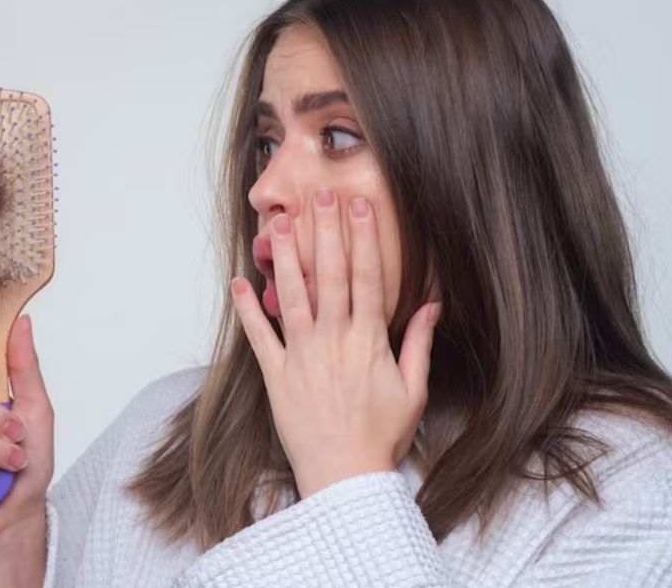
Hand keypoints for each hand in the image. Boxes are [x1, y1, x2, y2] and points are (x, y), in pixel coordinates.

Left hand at [230, 189, 440, 498]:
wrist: (345, 476)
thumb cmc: (381, 436)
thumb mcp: (414, 390)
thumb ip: (419, 344)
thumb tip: (433, 306)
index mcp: (369, 340)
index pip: (367, 277)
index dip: (363, 239)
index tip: (360, 207)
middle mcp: (333, 339)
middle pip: (329, 275)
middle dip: (324, 231)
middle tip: (320, 195)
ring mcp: (302, 355)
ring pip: (291, 295)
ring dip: (285, 257)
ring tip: (279, 223)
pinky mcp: (277, 375)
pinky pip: (259, 336)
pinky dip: (247, 309)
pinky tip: (238, 282)